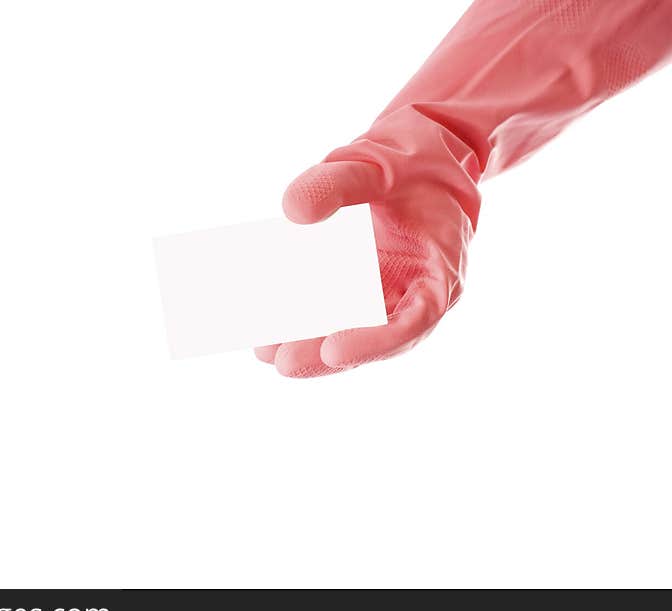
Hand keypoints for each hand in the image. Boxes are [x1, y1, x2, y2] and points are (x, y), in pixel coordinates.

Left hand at [255, 107, 480, 376]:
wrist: (421, 153)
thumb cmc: (409, 159)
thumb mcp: (377, 162)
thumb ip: (338, 183)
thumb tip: (292, 212)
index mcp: (440, 268)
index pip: (416, 320)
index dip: (376, 343)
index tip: (334, 352)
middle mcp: (417, 292)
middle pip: (375, 337)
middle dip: (327, 354)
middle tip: (282, 362)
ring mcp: (390, 293)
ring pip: (353, 330)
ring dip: (310, 343)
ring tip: (265, 350)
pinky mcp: (365, 289)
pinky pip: (336, 309)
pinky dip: (305, 317)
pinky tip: (269, 323)